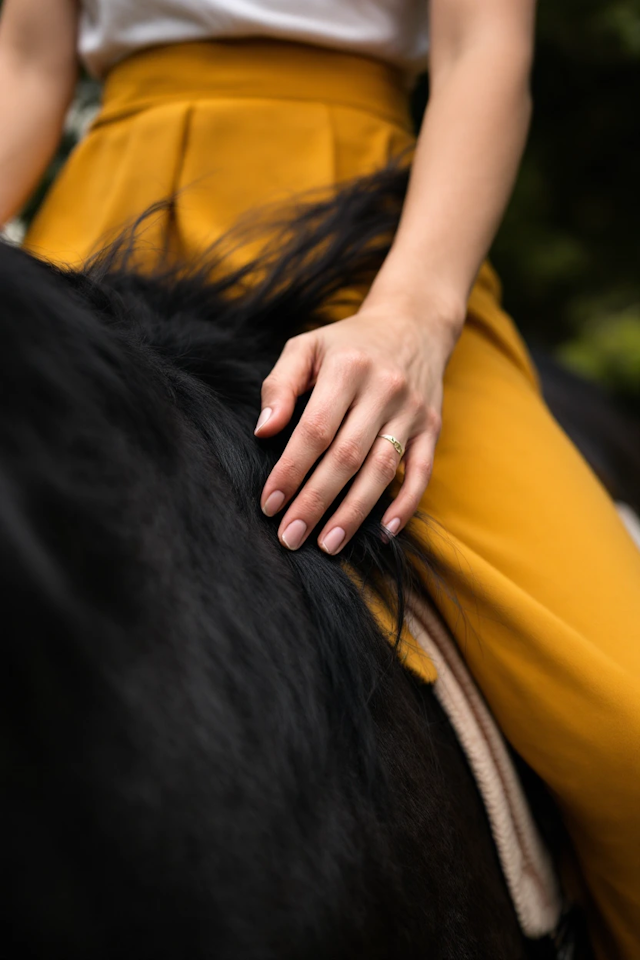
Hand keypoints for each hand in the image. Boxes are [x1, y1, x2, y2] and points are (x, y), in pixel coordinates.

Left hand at [255, 295, 462, 553]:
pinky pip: (421, 472)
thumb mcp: (307, 346)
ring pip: (381, 470)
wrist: (412, 324)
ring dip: (354, 512)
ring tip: (327, 543)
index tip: (270, 504)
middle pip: (346, 457)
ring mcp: (411, 411)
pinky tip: (385, 530)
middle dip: (315, 501)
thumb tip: (264, 431)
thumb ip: (280, 385)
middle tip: (290, 536)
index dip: (291, 470)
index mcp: (347, 368)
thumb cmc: (347, 343)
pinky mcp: (431, 427)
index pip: (314, 430)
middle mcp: (383, 389)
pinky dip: (405, 503)